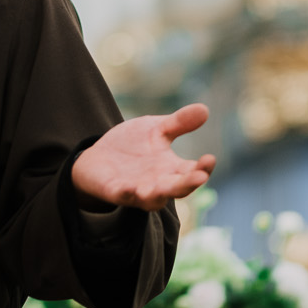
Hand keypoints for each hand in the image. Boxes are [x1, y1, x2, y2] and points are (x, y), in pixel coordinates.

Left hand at [72, 104, 215, 211]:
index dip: (203, 168)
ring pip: (153, 199)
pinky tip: (129, 188)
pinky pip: (122, 196)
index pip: (193, 172)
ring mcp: (137, 189)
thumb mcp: (156, 129)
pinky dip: (127, 194)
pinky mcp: (115, 191)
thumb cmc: (132, 146)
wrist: (98, 157)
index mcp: (171, 168)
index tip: (210, 158)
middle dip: (188, 183)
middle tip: (200, 177)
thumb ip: (178, 123)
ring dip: (158, 194)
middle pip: (178, 188)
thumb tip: (205, 109)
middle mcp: (158, 183)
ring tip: (163, 189)